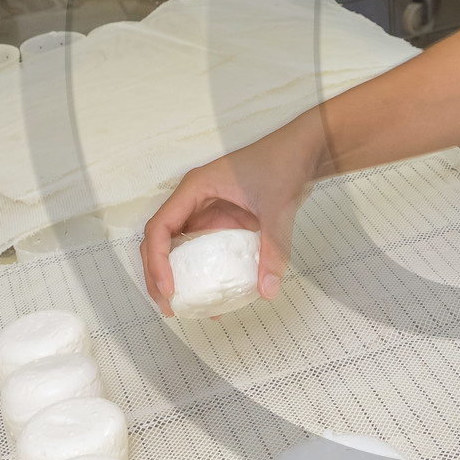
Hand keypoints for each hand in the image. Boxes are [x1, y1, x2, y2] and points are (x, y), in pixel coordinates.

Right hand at [140, 120, 320, 314]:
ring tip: (184, 308)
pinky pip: (203, 250)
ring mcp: (206, 211)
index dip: (156, 260)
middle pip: (159, 240)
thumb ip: (274, 249)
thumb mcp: (278, 208)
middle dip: (156, 275)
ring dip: (175, 276)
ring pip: (177, 247)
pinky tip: (213, 296)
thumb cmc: (284, 164)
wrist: (303, 151)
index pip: (159, 227)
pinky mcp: (221, 222)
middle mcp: (193, 201)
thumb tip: (267, 290)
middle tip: (169, 307)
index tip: (169, 288)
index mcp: (194, 189)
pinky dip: (201, 272)